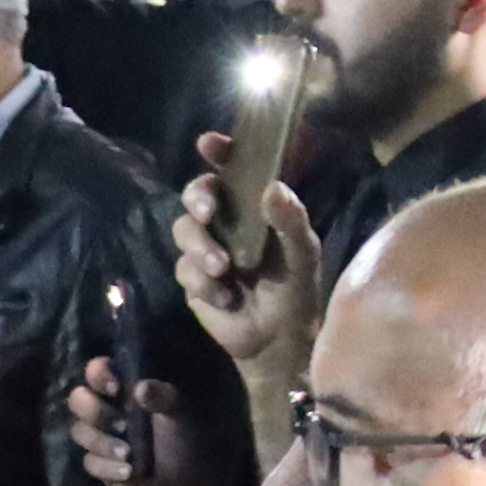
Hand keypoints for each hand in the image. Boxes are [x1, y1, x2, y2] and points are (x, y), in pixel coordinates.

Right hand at [66, 355, 232, 485]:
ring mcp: (100, 437)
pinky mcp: (100, 464)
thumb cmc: (185, 437)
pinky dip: (107, 467)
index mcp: (125, 391)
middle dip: (93, 411)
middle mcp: (107, 410)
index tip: (114, 387)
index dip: (98, 374)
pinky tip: (128, 472)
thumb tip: (140, 388)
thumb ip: (163, 397)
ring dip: (101, 442)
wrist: (190, 479)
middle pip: (78, 400)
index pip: (98, 371)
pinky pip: (90, 463)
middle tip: (120, 423)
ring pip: (80, 432)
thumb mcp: (180, 413)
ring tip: (128, 453)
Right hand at [173, 152, 322, 381]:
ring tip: (224, 270)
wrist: (277, 342)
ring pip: (183, 230)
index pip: (234, 169)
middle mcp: (228, 221)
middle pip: (196, 193)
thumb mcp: (301, 255)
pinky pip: (184, 270)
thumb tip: (273, 187)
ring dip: (200, 248)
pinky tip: (226, 299)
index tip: (209, 143)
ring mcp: (206, 248)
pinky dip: (205, 284)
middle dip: (197, 199)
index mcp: (255, 206)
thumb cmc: (296, 290)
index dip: (219, 151)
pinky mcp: (193, 279)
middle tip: (209, 214)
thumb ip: (290, 221)